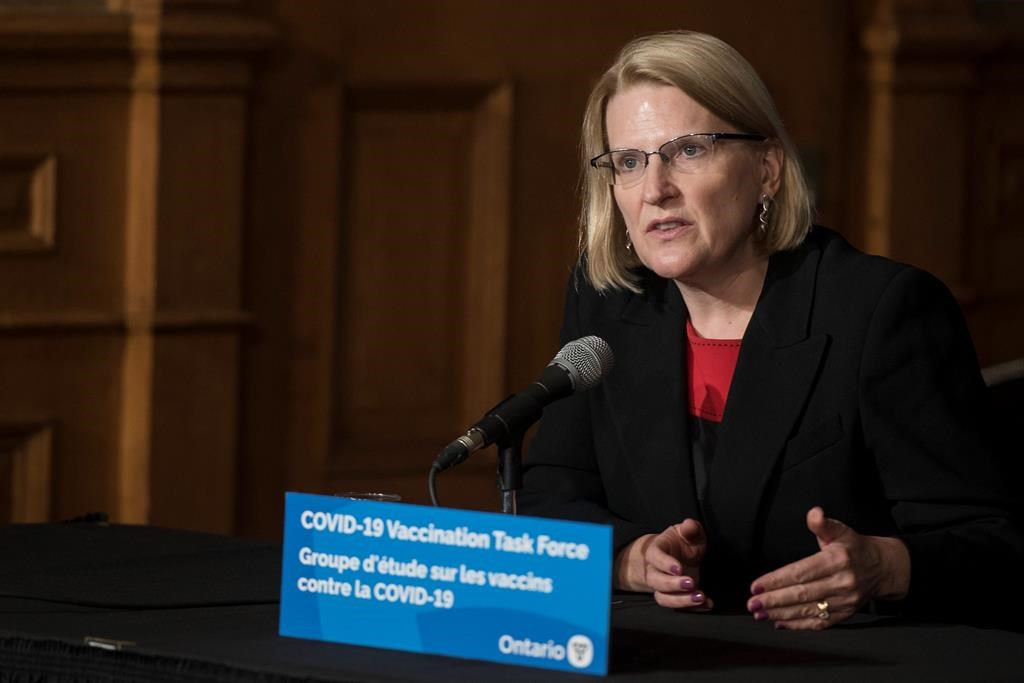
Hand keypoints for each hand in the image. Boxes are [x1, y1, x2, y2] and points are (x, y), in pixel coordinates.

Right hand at [615, 519, 711, 609]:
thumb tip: (689, 524)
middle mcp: (654, 571)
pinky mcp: (673, 597)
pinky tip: (707, 604)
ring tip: (700, 597)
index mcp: (656, 551)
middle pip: (656, 581)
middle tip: (691, 583)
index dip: (665, 563)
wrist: (673, 555)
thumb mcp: (686, 532)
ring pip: (663, 598)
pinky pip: (678, 607)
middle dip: (673, 585)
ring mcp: (662, 587)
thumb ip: (690, 529)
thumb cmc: (680, 542)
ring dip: (681, 600)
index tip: (679, 568)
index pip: (655, 557)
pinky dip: (692, 608)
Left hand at [746, 507, 909, 629]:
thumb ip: (822, 524)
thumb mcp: (840, 530)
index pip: (801, 572)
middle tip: (752, 604)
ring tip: (760, 614)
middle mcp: (842, 582)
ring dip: (781, 614)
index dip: (777, 580)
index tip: (756, 585)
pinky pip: (820, 623)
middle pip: (802, 594)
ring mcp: (845, 601)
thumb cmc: (854, 547)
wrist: (883, 568)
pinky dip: (799, 625)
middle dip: (774, 600)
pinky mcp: (845, 614)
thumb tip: (814, 513)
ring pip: (808, 610)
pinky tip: (780, 623)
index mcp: (837, 560)